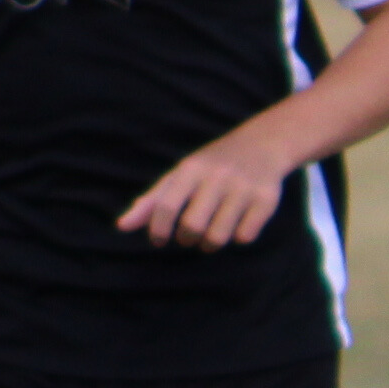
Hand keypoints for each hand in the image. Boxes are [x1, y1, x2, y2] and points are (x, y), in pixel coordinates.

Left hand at [117, 134, 294, 248]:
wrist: (263, 143)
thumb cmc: (211, 165)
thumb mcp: (180, 176)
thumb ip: (151, 202)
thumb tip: (122, 227)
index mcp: (191, 169)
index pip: (166, 206)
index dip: (157, 230)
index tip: (159, 241)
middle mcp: (217, 176)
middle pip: (192, 227)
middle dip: (186, 239)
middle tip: (189, 237)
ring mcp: (243, 188)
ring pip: (218, 236)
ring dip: (210, 244)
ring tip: (210, 237)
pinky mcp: (266, 200)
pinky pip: (245, 236)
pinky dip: (238, 237)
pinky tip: (237, 225)